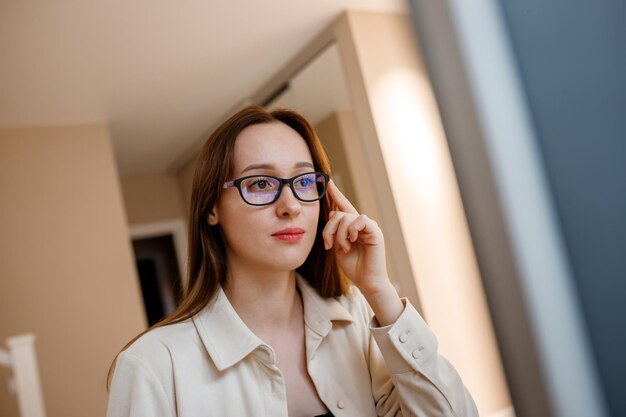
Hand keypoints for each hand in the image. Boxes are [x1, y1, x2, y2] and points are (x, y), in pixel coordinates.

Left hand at [322, 180, 389, 295]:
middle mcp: (361, 225)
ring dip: (340, 234)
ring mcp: (369, 227)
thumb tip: (333, 213)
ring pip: (347, 217)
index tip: (327, 182)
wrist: (366, 282)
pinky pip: (360, 220)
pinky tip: (352, 241)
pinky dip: (352, 230)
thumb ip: (335, 231)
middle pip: (339, 214)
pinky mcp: (375, 232)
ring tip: (344, 248)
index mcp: (352, 228)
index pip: (343, 206)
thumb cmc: (353, 267)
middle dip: (329, 229)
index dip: (336, 194)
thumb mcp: (337, 246)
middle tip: (328, 245)